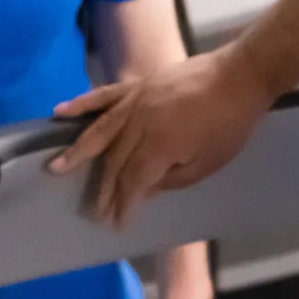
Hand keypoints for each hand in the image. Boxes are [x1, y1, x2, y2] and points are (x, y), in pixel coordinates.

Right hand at [50, 42, 279, 224]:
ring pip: (100, 130)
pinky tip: (61, 113)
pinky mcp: (139, 84)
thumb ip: (172, 180)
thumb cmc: (231, 124)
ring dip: (78, 152)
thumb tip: (145, 189)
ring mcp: (136, 100)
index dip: (123, 204)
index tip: (117, 222)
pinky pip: (105, 95)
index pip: (132, 181)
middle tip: (92, 211)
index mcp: (159, 146)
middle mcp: (140, 123)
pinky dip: (82, 104)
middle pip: (113, 161)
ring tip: (56, 168)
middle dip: (103, 189)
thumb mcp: (208, 163)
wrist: (241, 76)